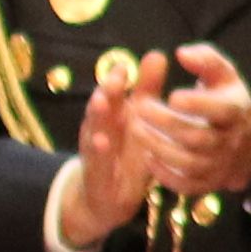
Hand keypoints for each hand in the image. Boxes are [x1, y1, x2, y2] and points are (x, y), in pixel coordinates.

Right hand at [57, 56, 160, 247]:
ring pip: (93, 128)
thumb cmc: (127, 153)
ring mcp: (94, 148)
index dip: (118, 79)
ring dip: (96, 115)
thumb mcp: (140, 122)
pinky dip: (98, 150)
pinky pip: (96, 159)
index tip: (128, 66)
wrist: (106, 197)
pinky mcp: (95, 171)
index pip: (114, 92)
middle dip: (106, 91)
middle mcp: (100, 127)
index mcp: (113, 114)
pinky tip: (103, 141)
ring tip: (102, 101)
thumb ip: (147, 89)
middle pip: (101, 105)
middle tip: (118, 78)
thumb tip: (157, 54)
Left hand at [145, 45, 250, 199]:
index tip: (172, 95)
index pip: (222, 110)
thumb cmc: (225, 100)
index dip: (197, 105)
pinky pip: (186, 185)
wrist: (246, 144)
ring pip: (188, 163)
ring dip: (158, 147)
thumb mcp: (223, 75)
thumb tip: (181, 53)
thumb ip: (206, 59)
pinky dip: (165, 174)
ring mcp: (220, 164)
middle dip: (165, 123)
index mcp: (235, 110)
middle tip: (139, 108)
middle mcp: (230, 140)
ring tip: (135, 129)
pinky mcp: (208, 182)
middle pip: (197, 138)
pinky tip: (148, 157)